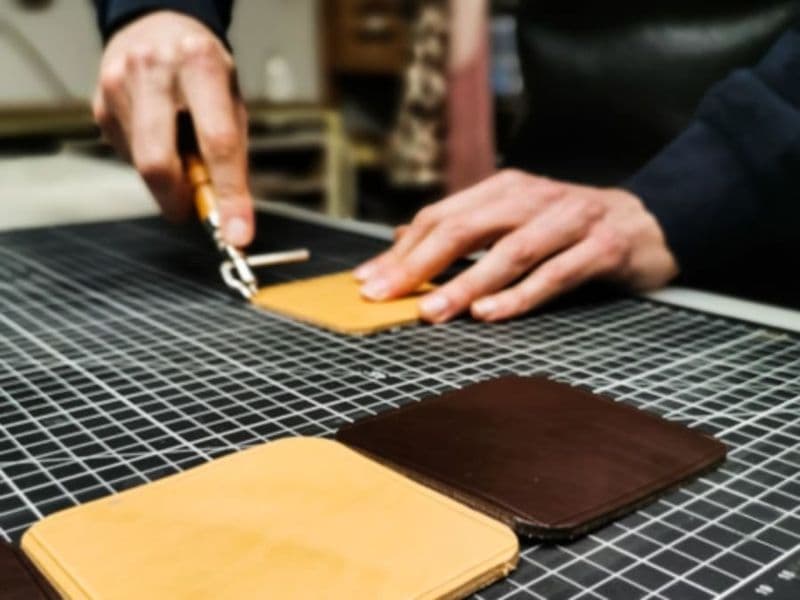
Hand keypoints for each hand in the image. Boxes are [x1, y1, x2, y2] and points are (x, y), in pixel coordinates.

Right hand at [93, 11, 253, 245]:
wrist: (157, 25)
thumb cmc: (204, 70)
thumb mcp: (231, 100)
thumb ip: (230, 152)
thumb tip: (228, 212)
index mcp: (200, 65)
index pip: (217, 144)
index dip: (228, 196)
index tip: (237, 235)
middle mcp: (154, 71)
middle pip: (159, 163)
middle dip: (179, 200)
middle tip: (194, 209)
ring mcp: (119, 85)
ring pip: (143, 165)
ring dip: (169, 176)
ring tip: (181, 147)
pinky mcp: (100, 104)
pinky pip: (129, 155)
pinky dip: (150, 158)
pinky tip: (159, 134)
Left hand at [354, 170, 678, 321]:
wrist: (651, 221)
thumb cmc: (571, 227)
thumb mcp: (514, 218)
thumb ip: (463, 228)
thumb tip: (400, 239)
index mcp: (505, 189)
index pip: (442, 215)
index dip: (402, 249)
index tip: (368, 279)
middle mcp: (533, 198)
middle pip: (465, 227)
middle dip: (419, 263)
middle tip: (382, 294)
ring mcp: (570, 220)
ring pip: (508, 251)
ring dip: (465, 283)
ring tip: (430, 311)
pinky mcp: (602, 248)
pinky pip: (555, 274)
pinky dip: (520, 295)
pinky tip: (489, 314)